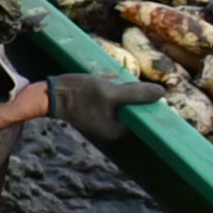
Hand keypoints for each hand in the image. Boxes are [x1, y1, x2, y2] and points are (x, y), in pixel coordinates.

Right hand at [46, 72, 163, 141]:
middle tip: (132, 82)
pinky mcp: (96, 114)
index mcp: (117, 131)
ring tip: (116, 81)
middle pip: (134, 112)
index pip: (143, 119)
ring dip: (124, 93)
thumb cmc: (80, 95)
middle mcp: (112, 131)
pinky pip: (113, 103)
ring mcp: (103, 123)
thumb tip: (162, 93)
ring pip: (124, 106)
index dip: (150, 105)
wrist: (50, 95)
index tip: (152, 91)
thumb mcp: (111, 91)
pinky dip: (114, 93)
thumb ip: (137, 93)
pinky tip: (108, 82)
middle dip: (136, 97)